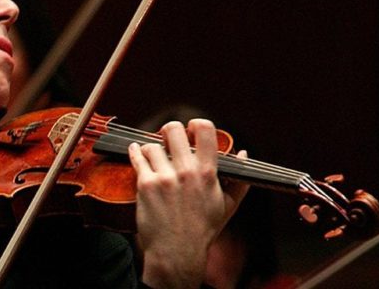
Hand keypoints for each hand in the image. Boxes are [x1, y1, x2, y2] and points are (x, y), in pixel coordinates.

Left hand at [129, 119, 248, 288]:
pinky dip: (134, 152)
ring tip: (153, 156)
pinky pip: (137, 158)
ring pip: (152, 145)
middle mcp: (186, 172)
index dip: (195, 124)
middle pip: (173, 130)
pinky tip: (135, 151)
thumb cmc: (203, 231)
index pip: (204, 130)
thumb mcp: (228, 205)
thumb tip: (243, 153)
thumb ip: (239, 179)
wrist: (177, 253)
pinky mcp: (145, 185)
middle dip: (168, 130)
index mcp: (208, 173)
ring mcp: (164, 178)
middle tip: (166, 137)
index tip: (190, 128)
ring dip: (151, 148)